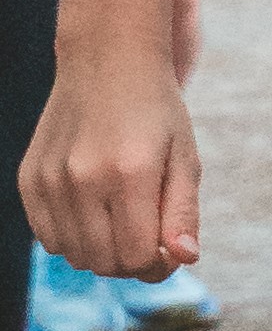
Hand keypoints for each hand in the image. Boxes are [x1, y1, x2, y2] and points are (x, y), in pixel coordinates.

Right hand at [24, 48, 197, 282]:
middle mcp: (82, 179)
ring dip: (102, 253)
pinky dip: (73, 238)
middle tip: (150, 239)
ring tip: (123, 221)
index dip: (160, 265)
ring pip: (74, 255)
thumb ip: (182, 212)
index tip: (171, 252)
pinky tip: (94, 212)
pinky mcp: (28, 180)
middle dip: (133, 263)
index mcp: (130, 173)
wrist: (107, 65)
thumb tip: (185, 258)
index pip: (138, 256)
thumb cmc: (156, 114)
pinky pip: (48, 238)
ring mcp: (49, 180)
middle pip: (104, 263)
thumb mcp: (184, 157)